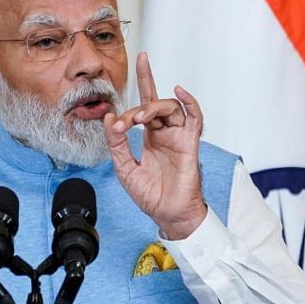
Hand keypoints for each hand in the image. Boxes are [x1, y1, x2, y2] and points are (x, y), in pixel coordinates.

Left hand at [103, 52, 205, 239]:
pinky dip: (189, 102)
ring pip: (170, 108)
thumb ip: (116, 144)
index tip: (115, 125)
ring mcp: (178, 137)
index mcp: (150, 138)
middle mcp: (165, 133)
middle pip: (156, 101)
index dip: (127, 109)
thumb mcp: (124, 167)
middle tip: (130, 103)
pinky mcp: (189, 144)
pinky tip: (179, 91)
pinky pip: (195, 118)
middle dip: (144, 89)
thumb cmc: (150, 195)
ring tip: (140, 117)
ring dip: (153, 107)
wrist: (167, 214)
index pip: (142, 108)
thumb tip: (109, 118)